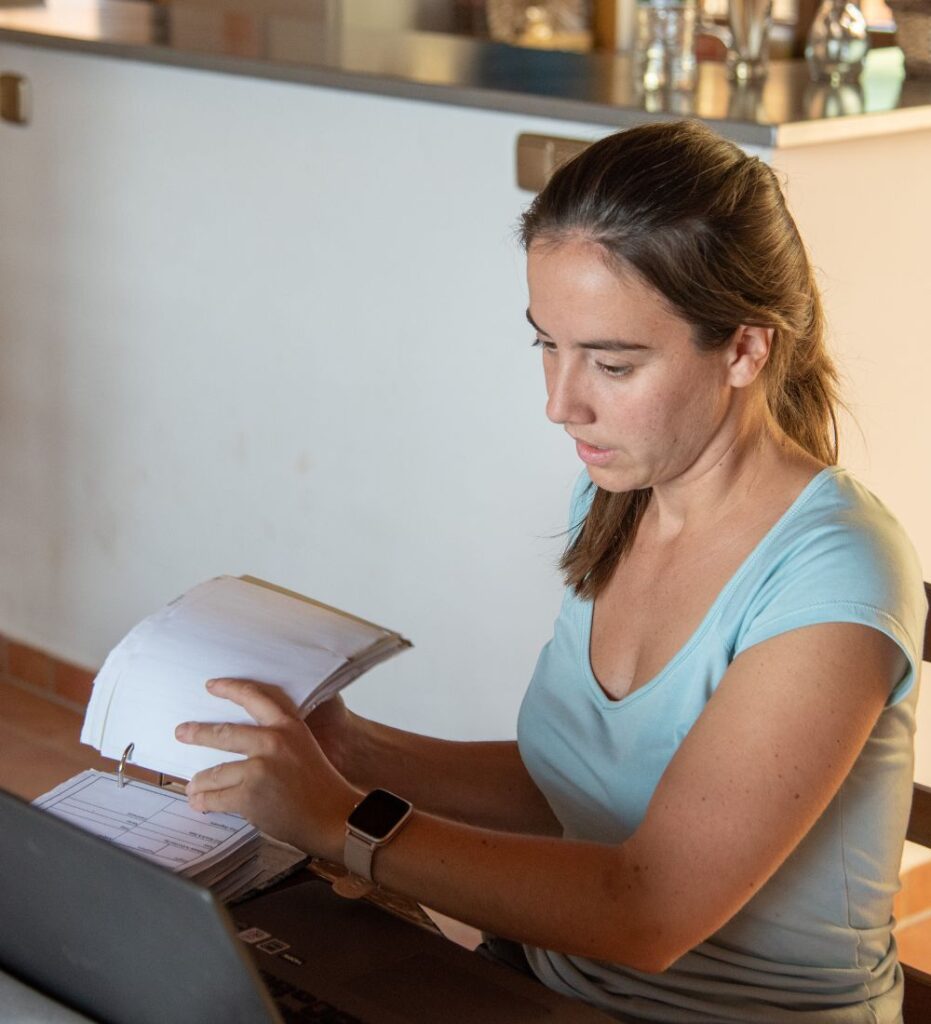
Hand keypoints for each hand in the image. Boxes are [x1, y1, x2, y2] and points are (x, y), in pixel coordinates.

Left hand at [175, 678, 358, 856]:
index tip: (212, 685)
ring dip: (199, 782)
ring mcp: (259, 768)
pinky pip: (216, 797)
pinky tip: (199, 802)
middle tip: (182, 732)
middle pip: (224, 732)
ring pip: (215, 772)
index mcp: (289, 726)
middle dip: (197, 734)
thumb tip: (243, 742)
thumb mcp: (304, 748)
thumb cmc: (321, 787)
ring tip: (192, 787)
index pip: (256, 697)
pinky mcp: (249, 795)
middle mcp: (273, 742)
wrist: (333, 817)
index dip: (231, 689)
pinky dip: (205, 802)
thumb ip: (278, 739)